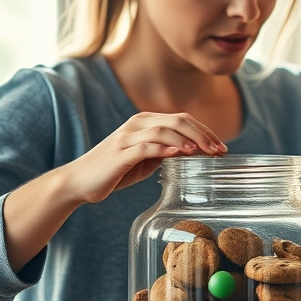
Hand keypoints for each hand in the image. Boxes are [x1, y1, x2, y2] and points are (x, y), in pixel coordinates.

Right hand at [61, 112, 226, 203]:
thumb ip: (165, 152)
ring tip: (204, 153)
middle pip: (177, 121)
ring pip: (164, 130)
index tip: (221, 147)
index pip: (182, 119)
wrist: (79, 182)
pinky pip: (146, 147)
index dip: (205, 131)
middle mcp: (136, 124)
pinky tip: (179, 155)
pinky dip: (165, 149)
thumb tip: (192, 154)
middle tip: (219, 151)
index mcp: (144, 122)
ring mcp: (127, 137)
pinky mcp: (120, 153)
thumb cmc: (114, 171)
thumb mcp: (145, 159)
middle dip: (202, 135)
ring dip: (187, 141)